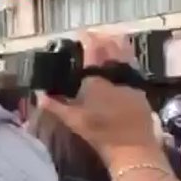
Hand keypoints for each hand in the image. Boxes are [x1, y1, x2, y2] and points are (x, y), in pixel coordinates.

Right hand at [35, 30, 154, 155]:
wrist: (132, 147)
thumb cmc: (100, 133)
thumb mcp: (73, 120)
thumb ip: (54, 105)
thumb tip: (38, 96)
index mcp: (96, 78)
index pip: (93, 50)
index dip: (88, 38)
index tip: (83, 33)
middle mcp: (116, 75)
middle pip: (112, 47)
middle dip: (104, 38)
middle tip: (96, 35)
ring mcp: (132, 81)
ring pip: (126, 55)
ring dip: (118, 46)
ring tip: (111, 42)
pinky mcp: (143, 91)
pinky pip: (135, 68)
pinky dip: (128, 61)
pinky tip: (124, 62)